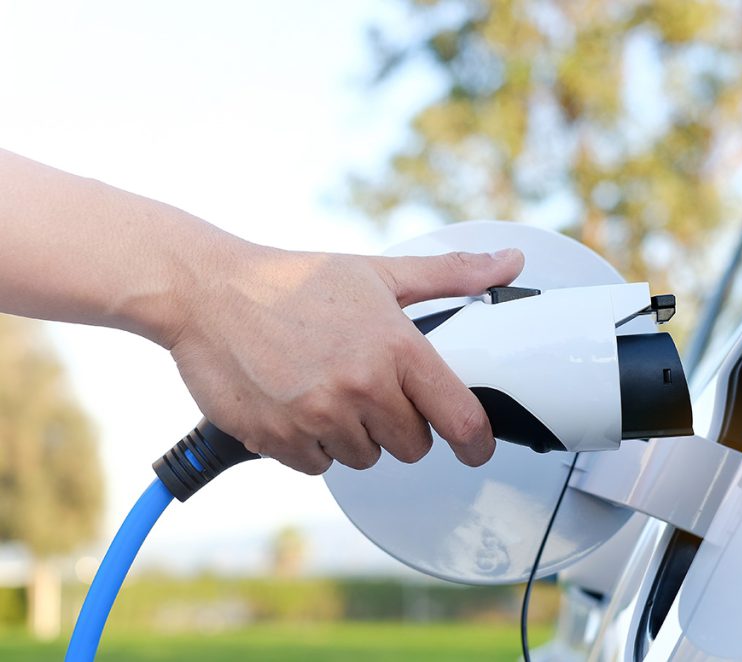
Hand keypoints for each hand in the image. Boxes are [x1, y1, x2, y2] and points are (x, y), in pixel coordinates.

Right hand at [169, 244, 524, 473]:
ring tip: (326, 387)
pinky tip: (296, 403)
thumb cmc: (294, 281)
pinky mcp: (279, 440)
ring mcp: (318, 418)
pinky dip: (312, 445)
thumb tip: (510, 262)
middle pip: (412, 446)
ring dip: (353, 434)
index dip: (477, 443)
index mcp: (396, 348)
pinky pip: (318, 466)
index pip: (460, 419)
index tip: (476, 449)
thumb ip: (450, 275)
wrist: (207, 292)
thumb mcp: (378, 272)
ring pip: (364, 458)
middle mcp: (362, 388)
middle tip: (370, 388)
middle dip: (399, 425)